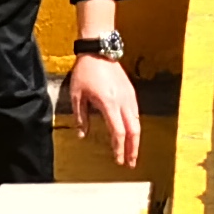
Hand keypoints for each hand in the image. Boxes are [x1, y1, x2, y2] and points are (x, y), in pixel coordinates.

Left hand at [63, 52, 141, 168]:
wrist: (98, 50)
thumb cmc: (86, 71)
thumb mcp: (77, 95)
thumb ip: (81, 117)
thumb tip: (83, 135)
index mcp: (109, 104)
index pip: (118, 132)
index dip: (119, 148)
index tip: (118, 160)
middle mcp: (123, 102)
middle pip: (133, 131)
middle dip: (133, 149)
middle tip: (131, 162)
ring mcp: (129, 96)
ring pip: (137, 123)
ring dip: (135, 139)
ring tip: (132, 151)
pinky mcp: (131, 92)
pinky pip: (136, 113)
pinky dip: (135, 126)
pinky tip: (131, 133)